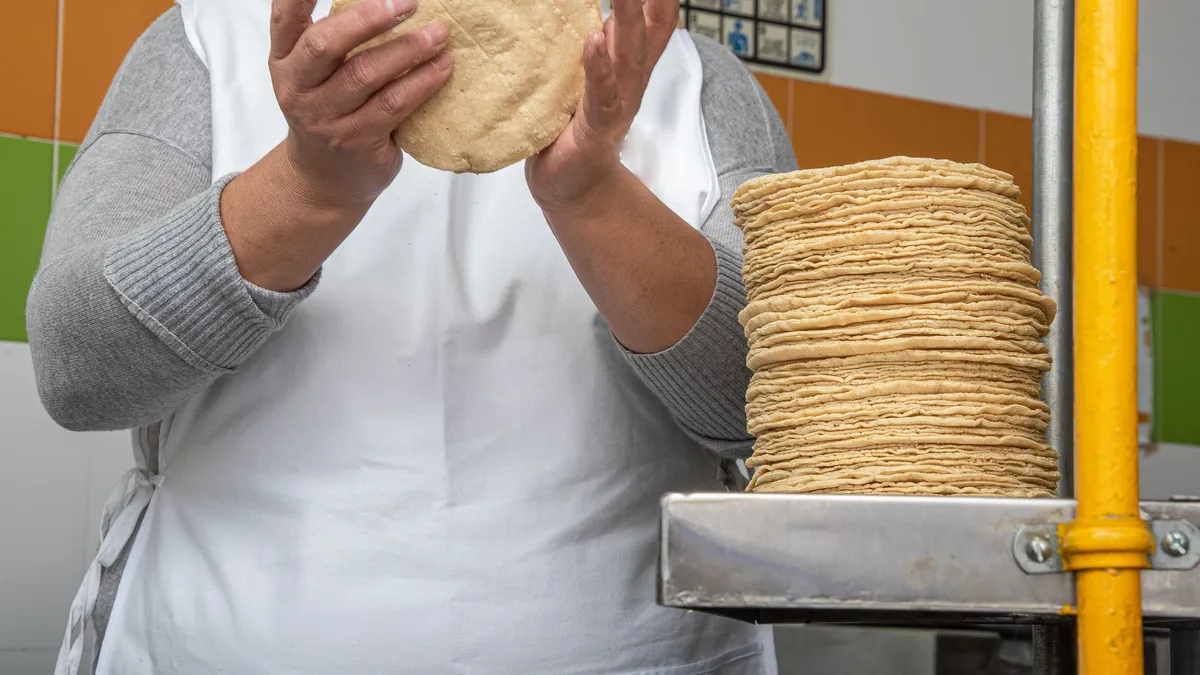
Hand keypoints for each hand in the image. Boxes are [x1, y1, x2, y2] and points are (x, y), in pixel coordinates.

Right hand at [268, 0, 453, 209]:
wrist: (325, 180)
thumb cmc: (329, 114)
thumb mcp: (315, 76)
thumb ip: (335, 42)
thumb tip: (389, 4)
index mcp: (285, 61)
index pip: (285, 17)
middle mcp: (297, 88)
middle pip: (325, 44)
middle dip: (369, 18)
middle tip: (409, 2)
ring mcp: (325, 118)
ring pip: (365, 75)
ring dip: (408, 50)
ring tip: (439, 35)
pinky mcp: (356, 140)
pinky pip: (393, 104)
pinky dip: (422, 82)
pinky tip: (442, 68)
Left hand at [525, 0, 675, 213]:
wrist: (570, 186)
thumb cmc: (572, 127)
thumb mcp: (586, 75)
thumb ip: (596, 45)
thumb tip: (592, 14)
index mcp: (629, 66)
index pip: (655, 21)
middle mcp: (630, 81)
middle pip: (647, 30)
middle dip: (647, 0)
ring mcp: (616, 104)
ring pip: (628, 56)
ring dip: (627, 20)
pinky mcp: (596, 128)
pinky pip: (601, 95)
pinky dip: (599, 68)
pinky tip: (594, 42)